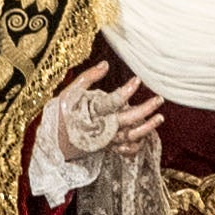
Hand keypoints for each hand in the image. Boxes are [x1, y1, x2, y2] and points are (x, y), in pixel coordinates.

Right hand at [37, 75, 167, 199]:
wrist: (54, 141)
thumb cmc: (64, 112)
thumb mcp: (71, 91)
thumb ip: (89, 77)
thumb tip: (106, 64)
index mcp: (93, 112)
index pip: (113, 101)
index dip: (127, 91)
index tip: (138, 79)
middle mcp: (102, 127)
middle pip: (128, 119)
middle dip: (145, 109)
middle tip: (159, 99)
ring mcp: (106, 140)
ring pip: (131, 136)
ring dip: (147, 128)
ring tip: (160, 117)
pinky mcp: (107, 148)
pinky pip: (125, 150)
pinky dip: (137, 145)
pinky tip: (147, 136)